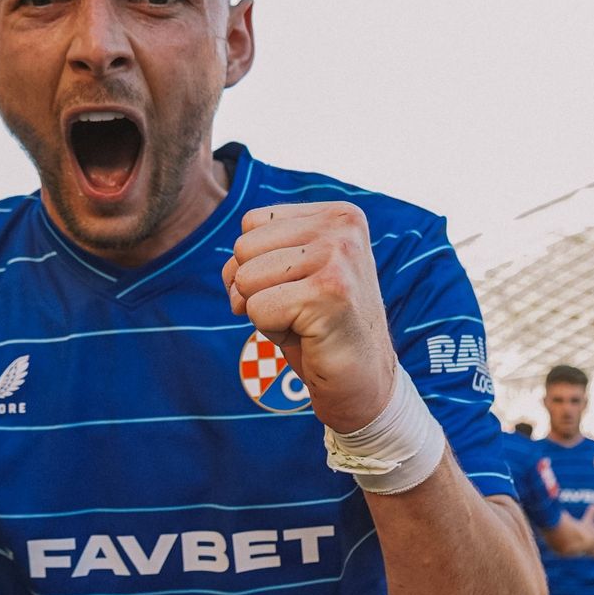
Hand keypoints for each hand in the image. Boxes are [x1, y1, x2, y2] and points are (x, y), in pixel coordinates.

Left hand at [223, 202, 395, 432]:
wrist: (364, 380)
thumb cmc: (319, 327)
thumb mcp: (294, 274)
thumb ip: (263, 251)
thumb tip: (229, 269)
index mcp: (336, 214)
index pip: (251, 223)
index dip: (255, 265)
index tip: (295, 288)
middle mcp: (342, 227)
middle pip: (243, 248)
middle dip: (255, 290)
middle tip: (299, 311)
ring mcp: (338, 256)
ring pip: (246, 279)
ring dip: (264, 312)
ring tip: (304, 322)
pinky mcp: (329, 292)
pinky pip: (257, 309)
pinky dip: (272, 332)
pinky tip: (308, 337)